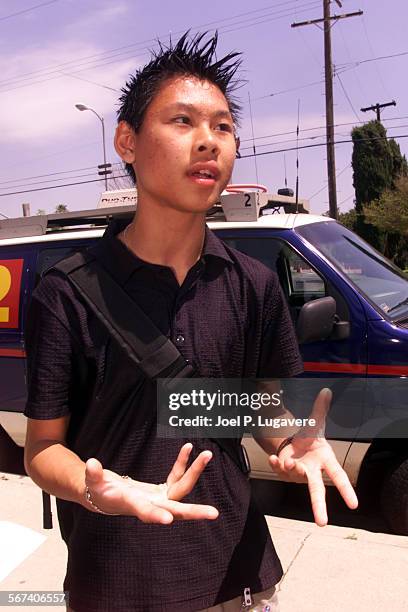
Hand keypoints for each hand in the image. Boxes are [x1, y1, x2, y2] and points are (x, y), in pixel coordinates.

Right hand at [84, 443, 218, 523]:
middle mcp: (151, 505)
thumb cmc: (98, 491)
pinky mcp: (163, 491)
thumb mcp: (93, 482)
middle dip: (194, 512)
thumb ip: (93, 474)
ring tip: (207, 454)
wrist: (107, 497)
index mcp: (134, 506)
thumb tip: (92, 463)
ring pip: (182, 488)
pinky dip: (183, 464)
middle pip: (176, 508)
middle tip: (214, 513)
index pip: (146, 512)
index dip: (155, 515)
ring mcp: (159, 499)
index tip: (168, 519)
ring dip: (194, 472)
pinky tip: (189, 448)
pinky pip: (177, 477)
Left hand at [268, 388, 357, 526]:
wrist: (295, 442)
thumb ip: (319, 408)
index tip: (354, 505)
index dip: (346, 490)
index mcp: (325, 459)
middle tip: (321, 524)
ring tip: (289, 459)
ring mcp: (298, 474)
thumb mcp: (314, 422)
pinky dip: (275, 464)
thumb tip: (326, 390)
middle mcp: (313, 471)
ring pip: (294, 475)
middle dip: (318, 507)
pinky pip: (279, 471)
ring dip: (290, 468)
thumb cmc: (309, 437)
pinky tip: (273, 458)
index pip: (338, 477)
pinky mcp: (285, 473)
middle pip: (317, 491)